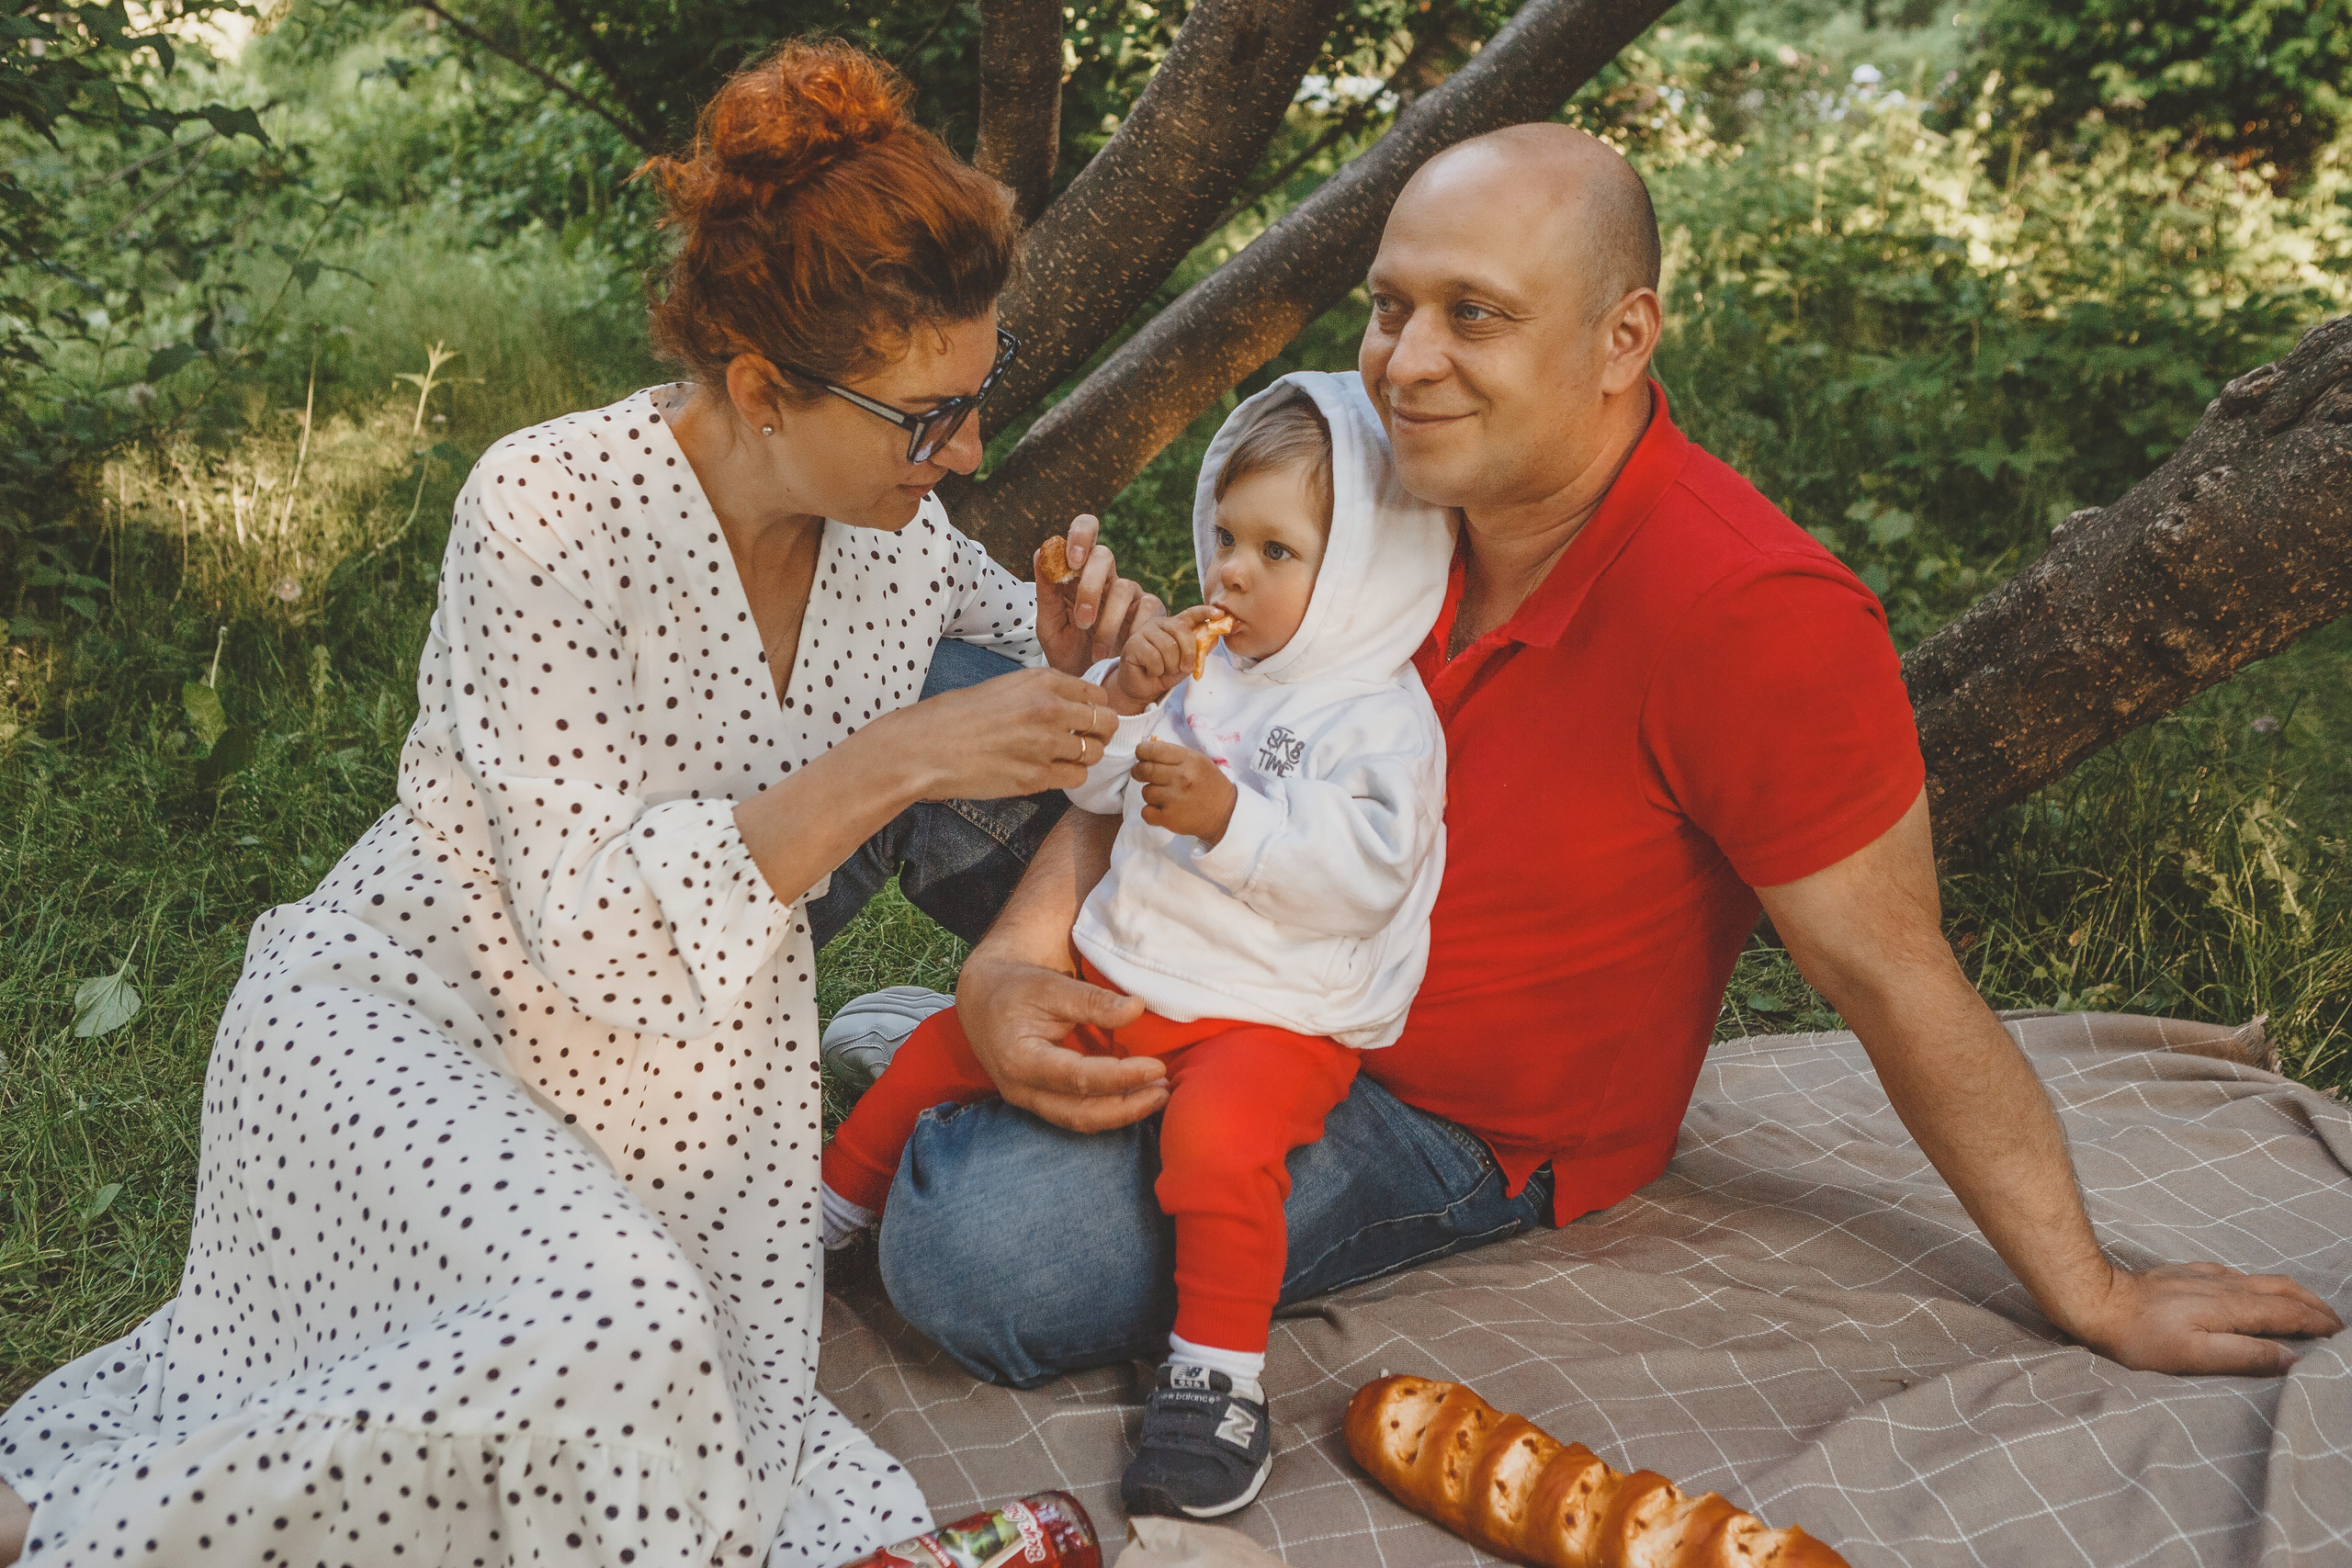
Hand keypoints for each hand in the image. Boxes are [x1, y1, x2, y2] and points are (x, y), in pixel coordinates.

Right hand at [882, 666, 1117, 800]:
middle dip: (1100, 732)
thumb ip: (1039, 693)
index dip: (1096, 708)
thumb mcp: (1002, 687)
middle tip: (1086, 739)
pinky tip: (1051, 772)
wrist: (925, 748)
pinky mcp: (1037, 777)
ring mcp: (1046, 745)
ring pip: (1094, 753)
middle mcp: (1050, 709)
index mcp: (1041, 681)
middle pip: (1105, 723)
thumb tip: (1069, 705)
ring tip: (1063, 758)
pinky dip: (1069, 776)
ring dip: (1084, 757)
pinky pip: (1076, 777)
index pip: (1096, 694)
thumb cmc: (954, 716)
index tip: (1088, 717)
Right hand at [954, 937, 1167, 1132]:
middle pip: (1080, 1113)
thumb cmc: (1015, 987)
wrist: (984, 997)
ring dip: (1122, 1113)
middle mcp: (1021, 1090)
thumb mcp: (1051, 986)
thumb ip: (1092, 1001)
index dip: (1121, 1077)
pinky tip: (1137, 1096)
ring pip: (1080, 1121)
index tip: (1157, 1067)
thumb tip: (1137, 1008)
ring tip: (1158, 1096)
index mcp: (1019, 1060)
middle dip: (1127, 1108)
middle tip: (1165, 1090)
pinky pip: (1077, 1114)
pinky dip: (1109, 1109)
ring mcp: (1029, 1100)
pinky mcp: (1040, 1100)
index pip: (1078, 1078)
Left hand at [1034, 515, 1161, 675]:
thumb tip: (1041, 553)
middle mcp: (1106, 576)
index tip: (1071, 561)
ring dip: (1107, 622)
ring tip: (1096, 652)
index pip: (1085, 532)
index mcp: (1078, 572)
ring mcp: (1130, 592)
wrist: (1091, 685)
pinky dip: (1133, 630)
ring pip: (1122, 587)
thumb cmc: (1067, 651)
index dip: (1080, 537)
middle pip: (1104, 556)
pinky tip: (1123, 651)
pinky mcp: (1150, 611)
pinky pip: (1147, 607)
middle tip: (1081, 621)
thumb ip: (1046, 592)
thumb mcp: (1050, 625)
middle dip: (1090, 587)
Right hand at [1106, 605, 1221, 713]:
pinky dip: (1156, 670)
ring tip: (1163, 670)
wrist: (1144, 688)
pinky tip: (1150, 671)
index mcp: (1174, 625)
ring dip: (1170, 665)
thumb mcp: (1188, 662)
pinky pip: (1154, 657)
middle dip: (1188, 653)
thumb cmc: (1166, 673)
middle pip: (1181, 630)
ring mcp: (1144, 631)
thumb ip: (1200, 649)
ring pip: (1168, 646)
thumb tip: (1216, 638)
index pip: (1191, 614)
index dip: (1205, 612)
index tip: (1220, 614)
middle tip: (1185, 668)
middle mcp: (1159, 624)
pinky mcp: (1133, 644)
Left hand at [1132, 737, 1236, 844]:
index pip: (1153, 750)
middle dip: (1139, 771)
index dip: (1142, 752)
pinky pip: (1146, 812)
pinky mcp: (1169, 818)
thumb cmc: (1209, 785)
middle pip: (1145, 770)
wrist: (1225, 814)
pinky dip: (1150, 812)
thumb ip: (1175, 755)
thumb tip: (1148, 751)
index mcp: (1189, 760)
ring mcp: (1175, 799)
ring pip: (1145, 792)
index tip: (1142, 756)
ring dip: (1150, 793)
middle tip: (1142, 774)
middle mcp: (1181, 777)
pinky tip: (1162, 810)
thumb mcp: (1198, 761)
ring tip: (1163, 796)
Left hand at [2060, 1261, 2341, 1375]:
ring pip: (2260, 1279)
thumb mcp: (2195, 1355)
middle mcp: (2224, 1285)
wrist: (2095, 1300)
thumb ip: (2245, 1355)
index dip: (2318, 1323)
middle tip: (2334, 1321)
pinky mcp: (2184, 1274)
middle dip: (2312, 1304)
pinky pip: (2234, 1275)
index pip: (2289, 1312)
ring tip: (2306, 1306)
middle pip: (2281, 1289)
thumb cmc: (2141, 1336)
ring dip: (2290, 1293)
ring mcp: (2203, 1276)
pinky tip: (2252, 1290)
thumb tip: (2291, 1356)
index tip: (2340, 1334)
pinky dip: (2258, 1284)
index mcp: (2233, 1307)